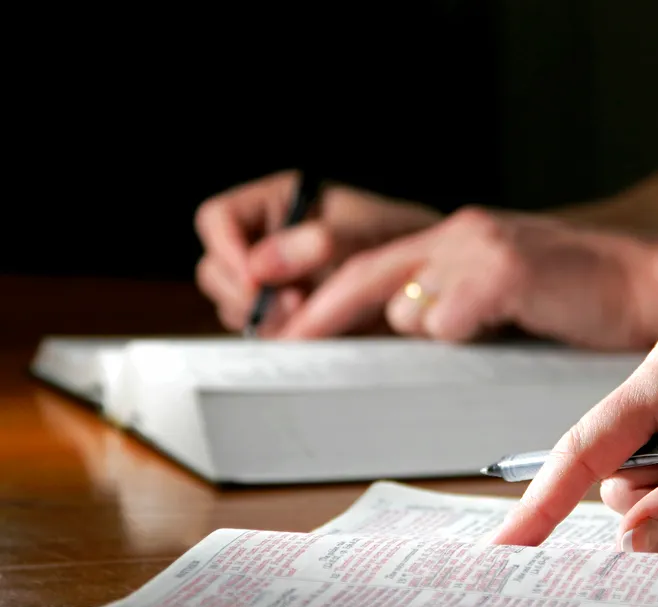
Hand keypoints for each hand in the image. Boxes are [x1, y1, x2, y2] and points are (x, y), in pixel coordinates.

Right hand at [195, 170, 440, 334]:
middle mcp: (265, 241)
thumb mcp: (363, 232)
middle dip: (245, 293)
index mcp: (275, 203)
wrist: (426, 279)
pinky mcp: (285, 316)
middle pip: (216, 269)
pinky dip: (279, 336)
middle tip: (292, 305)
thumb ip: (316, 242)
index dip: (226, 248)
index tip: (256, 279)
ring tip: (309, 314)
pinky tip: (312, 332)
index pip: (217, 219)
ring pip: (233, 305)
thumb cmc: (400, 238)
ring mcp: (272, 282)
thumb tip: (261, 264)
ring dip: (262, 318)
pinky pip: (261, 331)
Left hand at [273, 207, 657, 347]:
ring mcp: (480, 249)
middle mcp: (460, 232)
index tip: (290, 323)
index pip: (373, 261)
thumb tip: (408, 319)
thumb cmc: (581, 294)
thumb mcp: (505, 285)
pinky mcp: (502, 272)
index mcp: (459, 234)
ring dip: (434, 330)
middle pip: (366, 273)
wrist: (646, 282)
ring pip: (412, 307)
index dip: (326, 294)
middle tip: (283, 340)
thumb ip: (455, 294)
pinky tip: (512, 322)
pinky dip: (469, 333)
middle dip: (320, 311)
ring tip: (493, 323)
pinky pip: (452, 321)